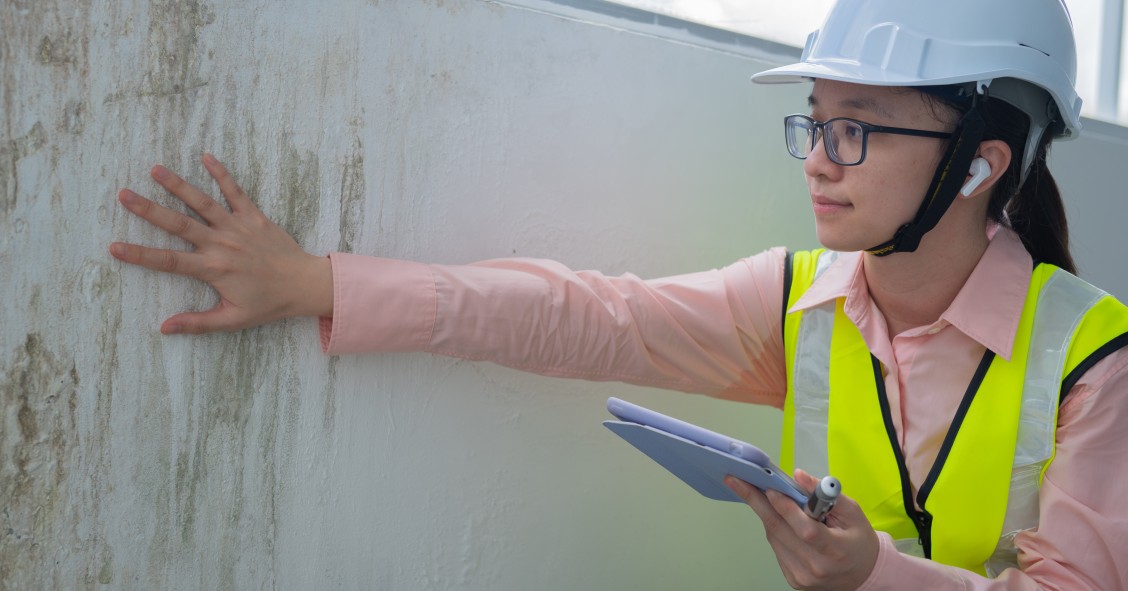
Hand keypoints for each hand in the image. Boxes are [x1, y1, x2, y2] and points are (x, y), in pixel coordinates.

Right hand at [110, 154, 332, 333]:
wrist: (304, 284)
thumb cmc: (269, 304)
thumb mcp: (233, 319)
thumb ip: (198, 323)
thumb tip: (165, 328)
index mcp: (213, 269)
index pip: (168, 261)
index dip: (139, 255)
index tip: (114, 247)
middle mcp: (222, 245)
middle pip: (178, 225)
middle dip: (149, 210)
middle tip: (124, 194)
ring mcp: (238, 228)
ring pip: (203, 203)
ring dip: (179, 185)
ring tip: (156, 169)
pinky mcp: (254, 217)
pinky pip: (236, 192)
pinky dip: (222, 174)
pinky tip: (206, 156)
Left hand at [725, 470, 878, 590]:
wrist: (863, 575)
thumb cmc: (858, 541)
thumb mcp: (853, 512)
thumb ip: (827, 494)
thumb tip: (799, 476)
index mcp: (835, 550)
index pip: (805, 529)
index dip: (786, 508)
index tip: (769, 488)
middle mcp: (815, 567)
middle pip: (780, 531)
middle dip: (756, 502)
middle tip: (737, 481)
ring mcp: (802, 575)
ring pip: (774, 538)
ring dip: (765, 513)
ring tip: (757, 492)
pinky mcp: (793, 579)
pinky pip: (776, 547)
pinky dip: (774, 528)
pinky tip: (776, 515)